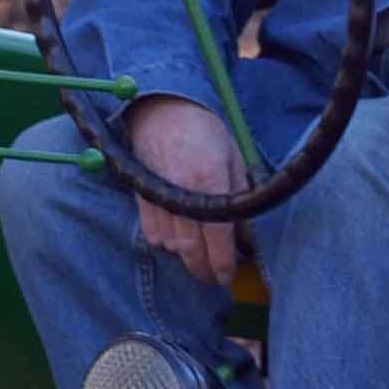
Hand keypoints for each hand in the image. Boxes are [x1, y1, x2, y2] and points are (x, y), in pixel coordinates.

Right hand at [127, 94, 251, 285]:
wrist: (162, 111)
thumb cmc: (205, 132)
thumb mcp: (234, 159)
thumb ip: (240, 199)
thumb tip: (246, 237)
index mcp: (210, 181)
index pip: (218, 238)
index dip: (223, 264)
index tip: (227, 276)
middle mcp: (181, 193)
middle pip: (191, 251)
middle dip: (204, 270)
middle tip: (214, 276)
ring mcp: (158, 198)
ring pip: (172, 247)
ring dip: (187, 257)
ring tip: (200, 255)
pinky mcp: (142, 199)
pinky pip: (153, 236)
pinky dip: (167, 244)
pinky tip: (179, 237)